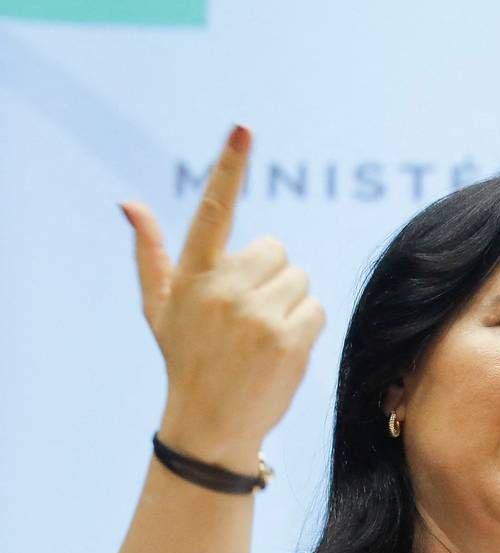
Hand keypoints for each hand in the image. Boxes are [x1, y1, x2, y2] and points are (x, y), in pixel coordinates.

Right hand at [124, 126, 324, 467]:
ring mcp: (255, 314)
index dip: (229, 168)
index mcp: (193, 275)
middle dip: (271, 279)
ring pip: (300, 280)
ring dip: (289, 304)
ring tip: (261, 337)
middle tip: (247, 317)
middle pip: (277, 252)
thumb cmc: (188, 358)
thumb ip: (152, 253)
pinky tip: (281, 351)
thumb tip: (129, 203)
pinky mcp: (287, 338)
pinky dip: (306, 328)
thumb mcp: (162, 307)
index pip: (214, 210)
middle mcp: (222, 289)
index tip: (242, 129)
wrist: (209, 423)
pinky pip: (316, 308)